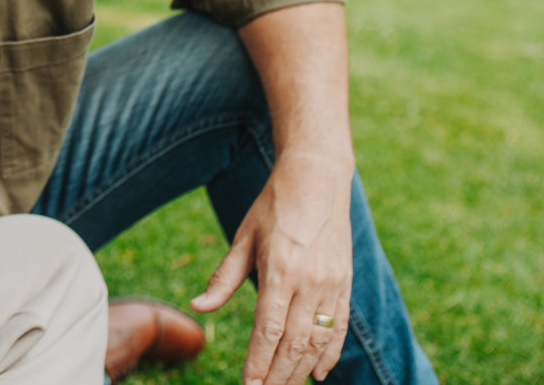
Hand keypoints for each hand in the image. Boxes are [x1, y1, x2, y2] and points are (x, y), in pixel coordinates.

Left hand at [190, 151, 353, 384]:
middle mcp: (309, 282)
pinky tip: (318, 373)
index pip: (269, 329)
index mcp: (280, 270)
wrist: (317, 180)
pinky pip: (338, 327)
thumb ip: (224, 277)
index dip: (259, 361)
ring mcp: (332, 285)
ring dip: (301, 370)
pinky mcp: (345, 284)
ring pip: (317, 340)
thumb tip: (198, 308)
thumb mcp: (243, 237)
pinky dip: (330, 353)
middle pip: (294, 343)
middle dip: (278, 374)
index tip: (248, 384)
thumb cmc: (273, 207)